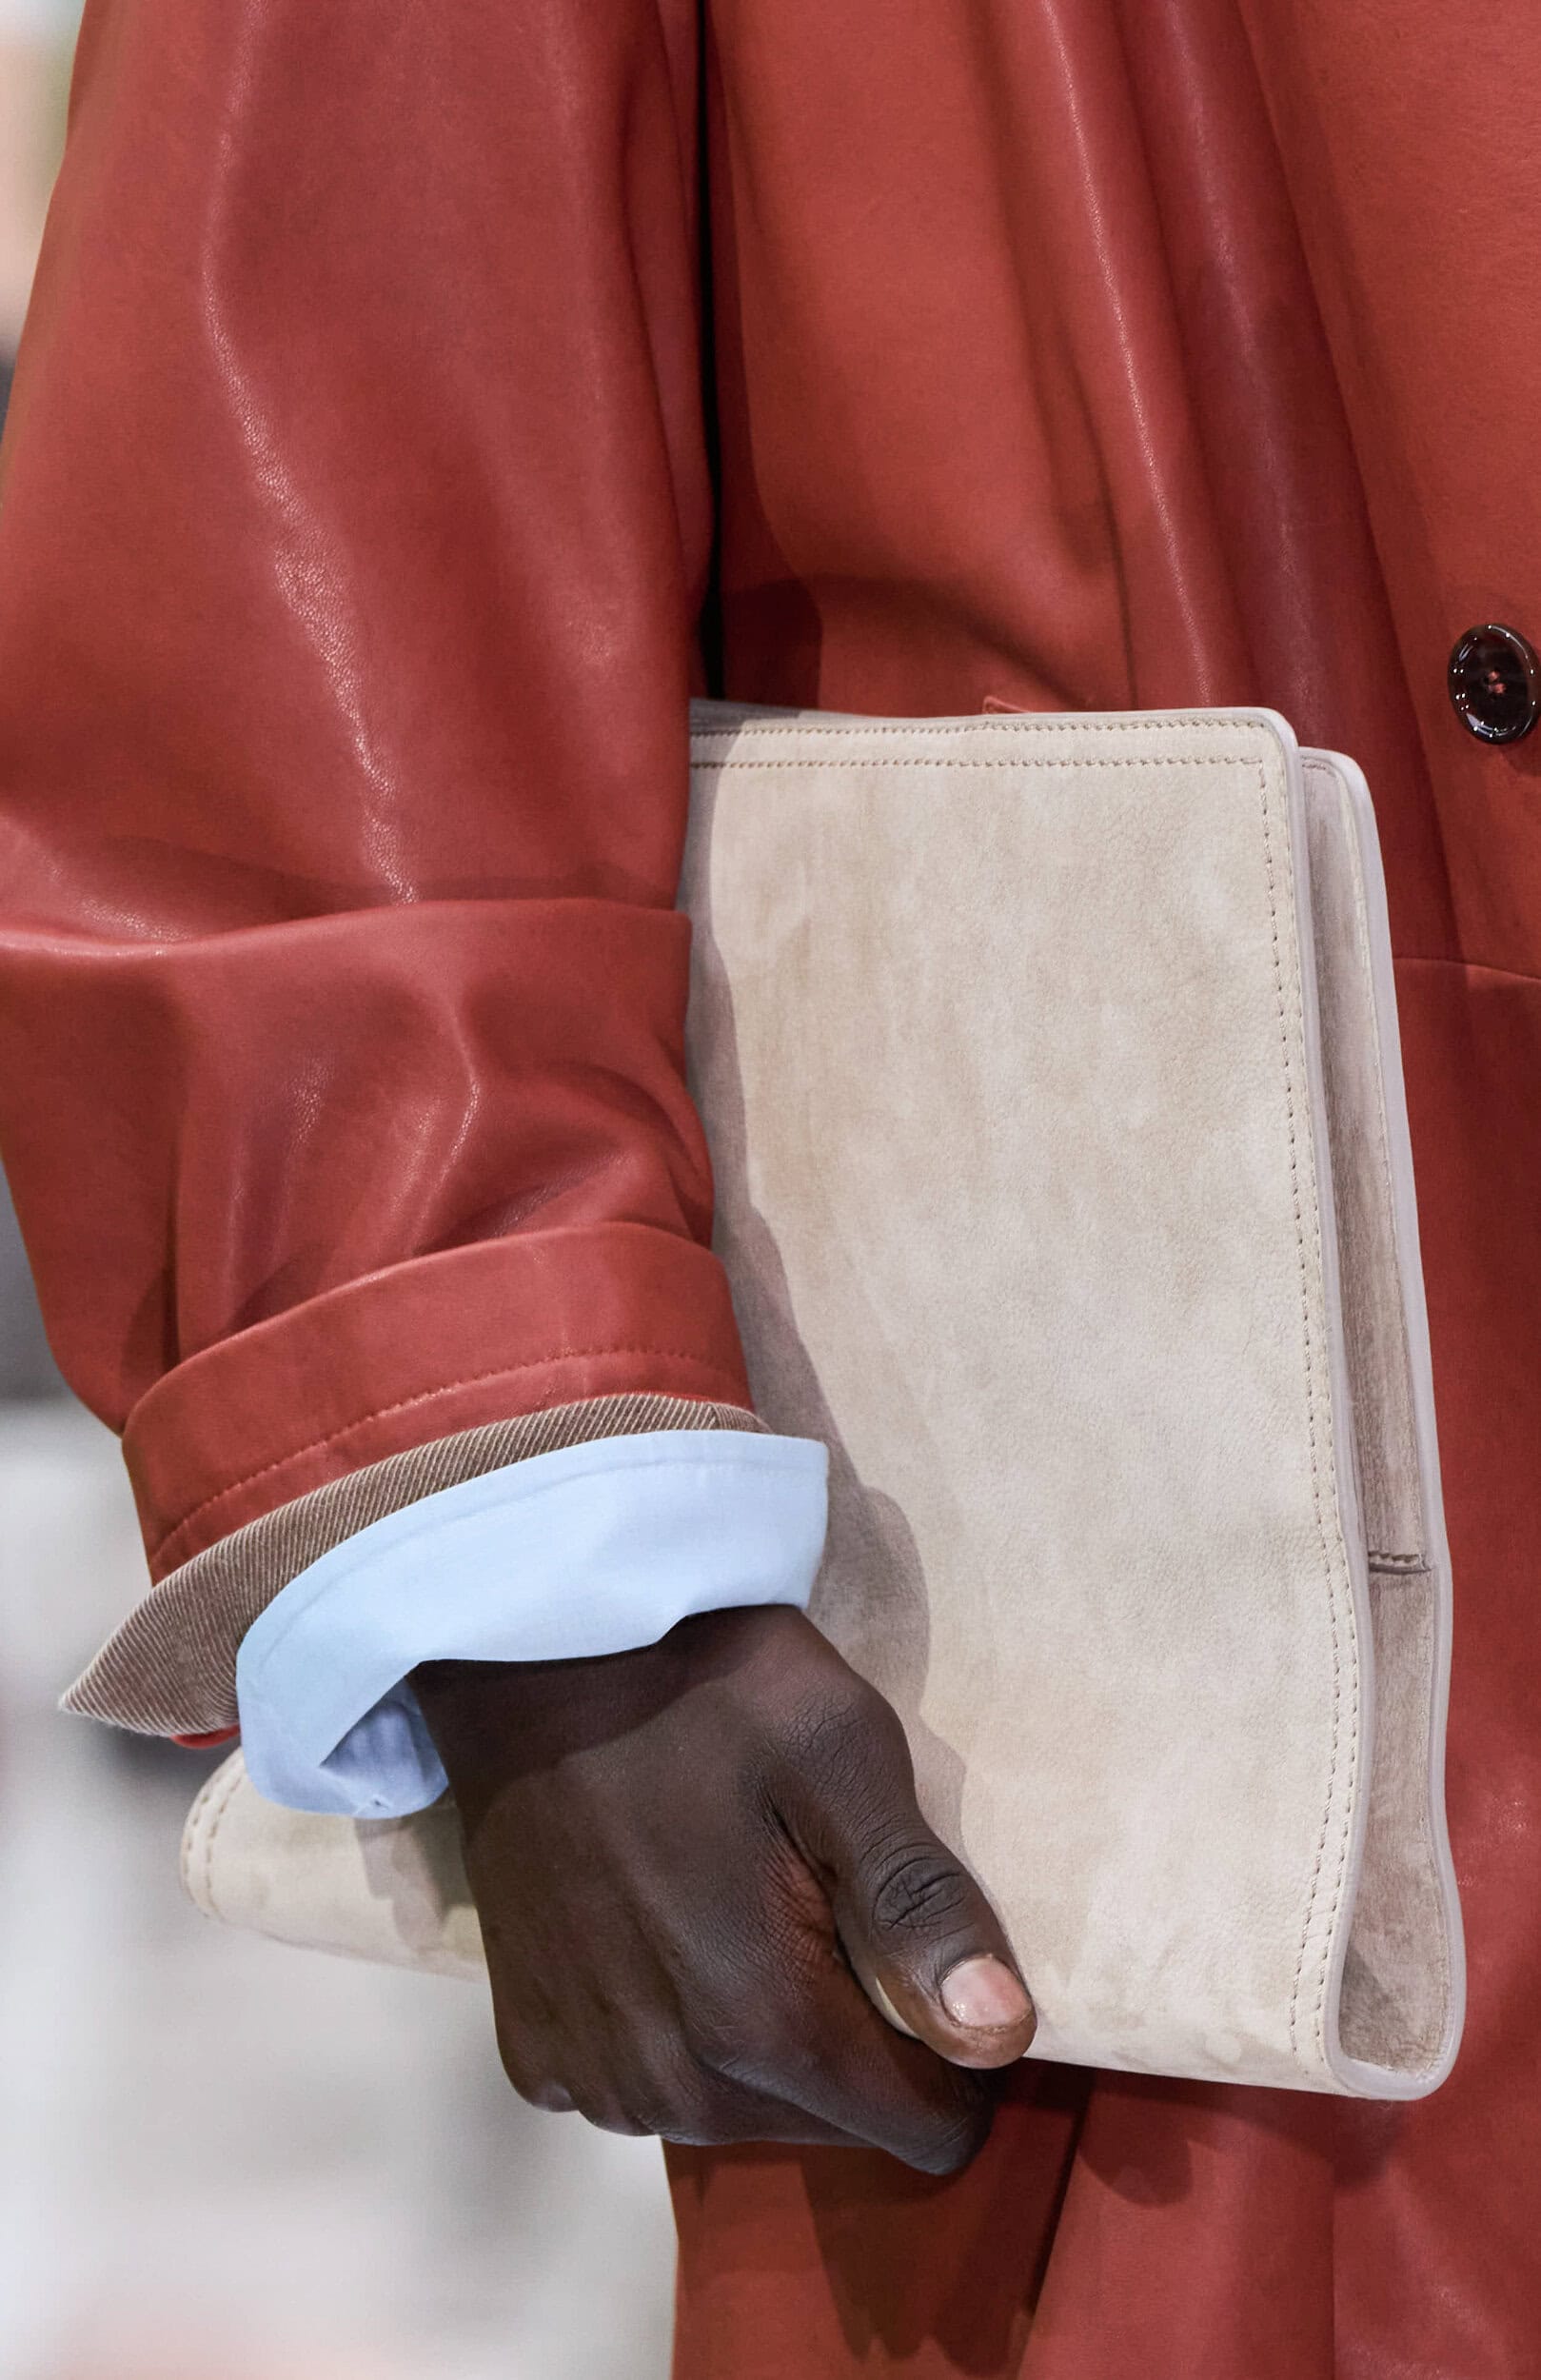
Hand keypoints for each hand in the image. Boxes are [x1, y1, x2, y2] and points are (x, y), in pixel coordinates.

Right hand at [414, 1606, 1033, 2174]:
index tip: (926, 1954)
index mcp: (763, 2023)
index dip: (960, 2055)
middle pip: (837, 2122)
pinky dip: (672, 2030)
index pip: (931, 2129)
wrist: (528, 1653)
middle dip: (856, 2037)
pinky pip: (648, 2088)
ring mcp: (591, 2079)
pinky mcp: (533, 2058)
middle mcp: (672, 2089)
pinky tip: (659, 1926)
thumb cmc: (702, 1689)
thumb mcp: (841, 1752)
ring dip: (763, 2037)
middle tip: (820, 1897)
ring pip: (742, 2113)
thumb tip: (1001, 2038)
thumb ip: (919, 1904)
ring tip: (738, 1902)